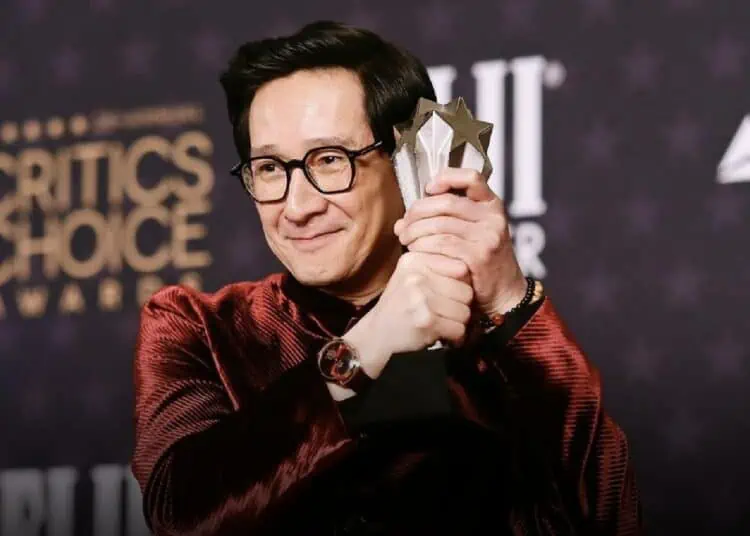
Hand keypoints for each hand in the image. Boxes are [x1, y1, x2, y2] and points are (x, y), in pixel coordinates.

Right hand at [343, 250, 473, 378]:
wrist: (377, 334)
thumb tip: (474, 267)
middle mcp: (417, 276)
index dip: (460, 284)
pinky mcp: (426, 321)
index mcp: (415, 260)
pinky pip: (459, 328)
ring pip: (465, 311)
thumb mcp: (411, 276)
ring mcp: (421, 298)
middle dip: (460, 306)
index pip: (461, 267)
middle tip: (445, 312)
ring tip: (441, 322)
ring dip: (457, 322)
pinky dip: (454, 336)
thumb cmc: (400, 304)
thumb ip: (439, 266)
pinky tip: (440, 333)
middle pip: (466, 290)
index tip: (447, 293)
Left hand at [393, 167, 526, 315]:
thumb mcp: (472, 233)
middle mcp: (492, 217)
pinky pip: (442, 245)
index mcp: (492, 204)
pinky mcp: (479, 256)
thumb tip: (402, 221)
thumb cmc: (481, 261)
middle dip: (417, 212)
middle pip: (446, 202)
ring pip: (440, 224)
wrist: (504, 292)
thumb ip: (444, 220)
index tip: (428, 189)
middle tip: (403, 225)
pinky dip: (423, 247)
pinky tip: (416, 253)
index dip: (446, 177)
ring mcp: (488, 236)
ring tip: (405, 240)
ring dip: (415, 231)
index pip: (471, 178)